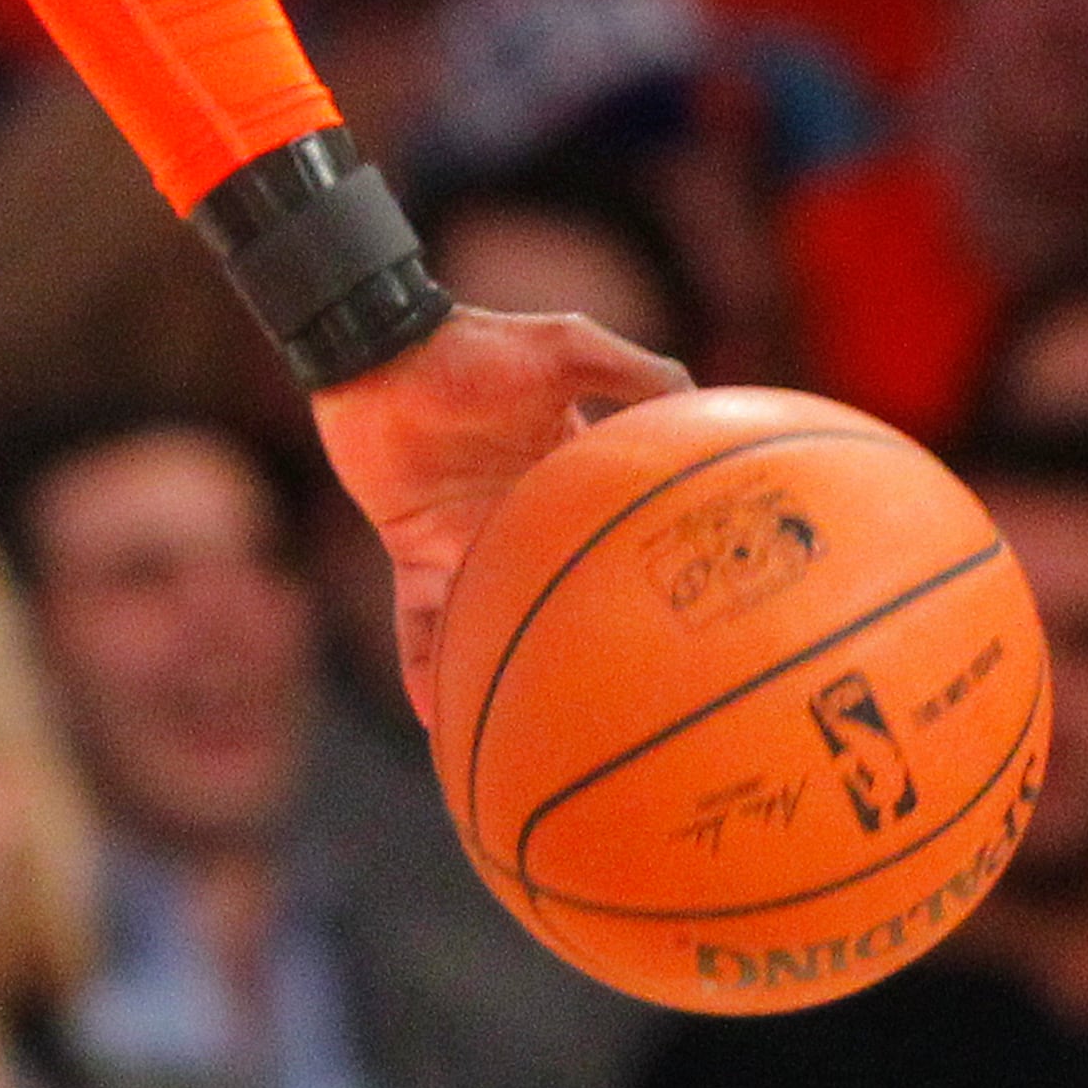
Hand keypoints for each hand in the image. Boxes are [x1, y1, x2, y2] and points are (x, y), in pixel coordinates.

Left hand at [308, 302, 689, 726]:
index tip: (696, 630)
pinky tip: (434, 718)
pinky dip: (426, 666)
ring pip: (494, 624)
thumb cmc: (472, 346)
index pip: (617, 537)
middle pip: (561, 595)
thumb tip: (709, 402)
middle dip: (589, 647)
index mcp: (567, 480)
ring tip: (534, 741)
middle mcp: (521, 521)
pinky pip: (421, 623)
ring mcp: (467, 543)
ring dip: (508, 674)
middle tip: (630, 708)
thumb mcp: (567, 350)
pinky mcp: (414, 552)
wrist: (378, 350)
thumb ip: (636, 373)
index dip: (652, 578)